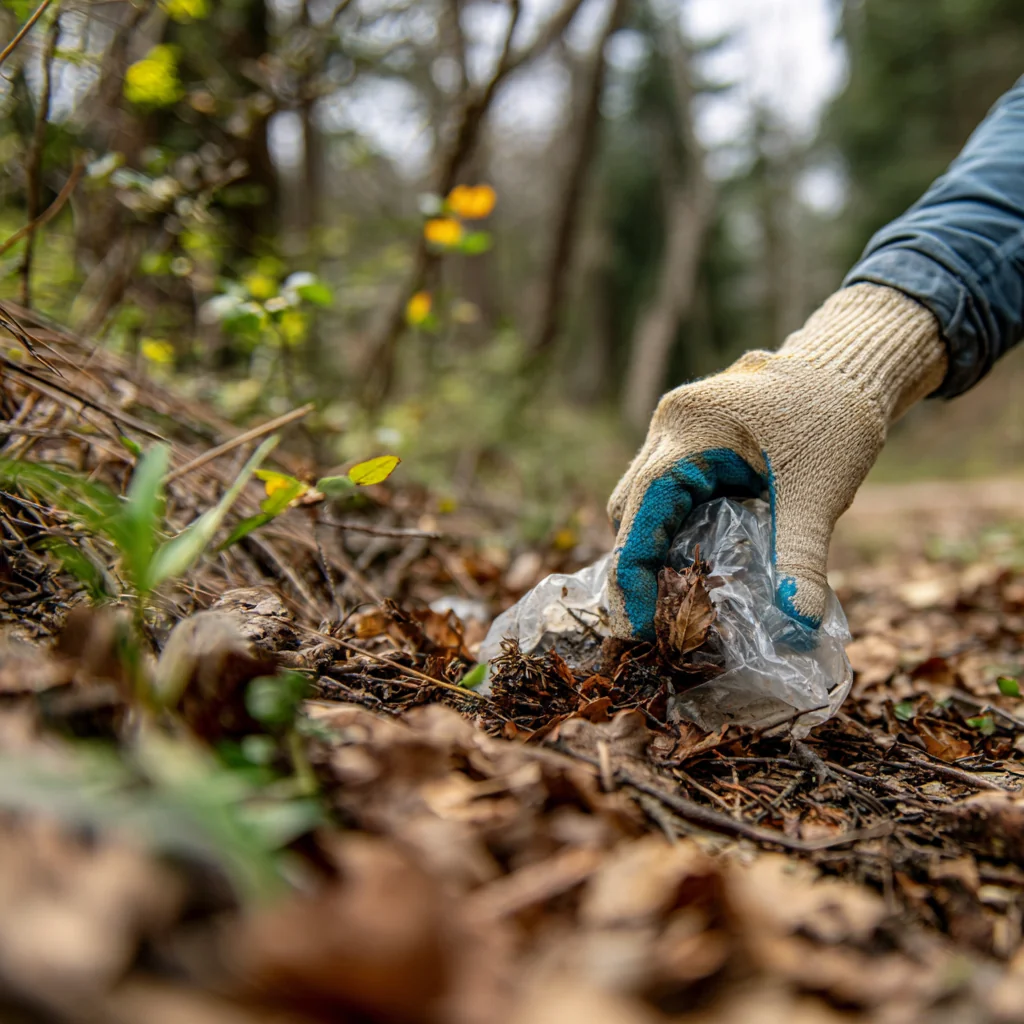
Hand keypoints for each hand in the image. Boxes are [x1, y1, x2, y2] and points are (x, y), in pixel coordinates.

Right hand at [607, 284, 946, 639]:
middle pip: (629, 508)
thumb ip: (802, 556)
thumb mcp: (820, 493)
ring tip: (672, 601)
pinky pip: (665, 491)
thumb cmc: (837, 421)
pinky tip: (694, 562)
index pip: (641, 508)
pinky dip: (672, 530)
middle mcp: (670, 426)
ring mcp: (675, 430)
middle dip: (637, 564)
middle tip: (655, 621)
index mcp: (692, 428)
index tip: (637, 625)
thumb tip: (796, 621)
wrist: (850, 369)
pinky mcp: (689, 441)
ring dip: (652, 547)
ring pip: (641, 500)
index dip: (632, 570)